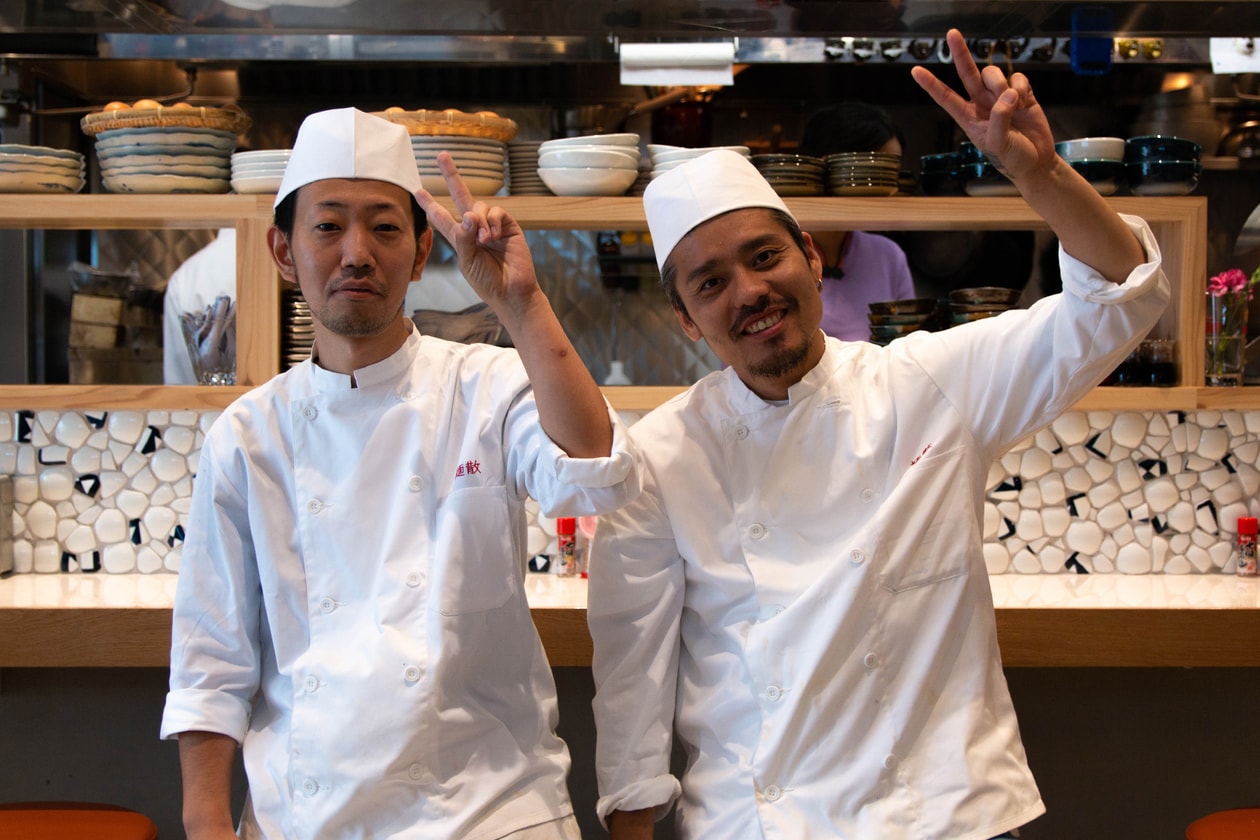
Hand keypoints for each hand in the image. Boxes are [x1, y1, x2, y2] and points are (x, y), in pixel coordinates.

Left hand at [414, 152, 541, 318]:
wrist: (512, 292)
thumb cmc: (487, 281)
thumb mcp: (467, 261)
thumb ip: (464, 237)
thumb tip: (470, 213)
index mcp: (460, 239)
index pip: (441, 217)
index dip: (430, 204)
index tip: (417, 191)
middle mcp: (475, 228)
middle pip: (461, 196)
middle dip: (452, 176)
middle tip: (441, 155)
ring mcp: (493, 226)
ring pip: (480, 206)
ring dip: (480, 220)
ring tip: (485, 240)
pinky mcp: (509, 226)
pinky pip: (498, 211)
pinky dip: (493, 221)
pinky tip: (494, 237)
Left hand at [910, 29, 1057, 184]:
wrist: (1036, 161)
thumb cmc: (1011, 158)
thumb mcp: (998, 144)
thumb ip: (999, 120)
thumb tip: (1006, 95)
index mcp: (968, 118)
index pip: (946, 97)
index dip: (931, 84)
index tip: (915, 71)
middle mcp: (981, 103)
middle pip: (968, 73)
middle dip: (960, 52)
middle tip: (952, 33)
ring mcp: (1000, 96)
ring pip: (994, 74)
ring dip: (1002, 84)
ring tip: (1013, 103)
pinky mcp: (1021, 93)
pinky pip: (1017, 77)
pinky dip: (1020, 85)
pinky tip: (1023, 99)